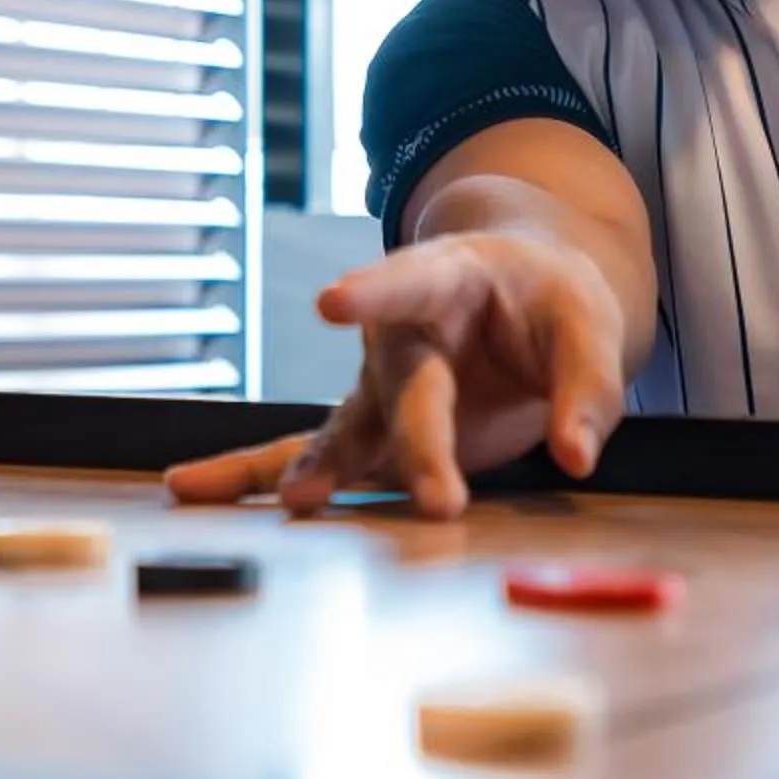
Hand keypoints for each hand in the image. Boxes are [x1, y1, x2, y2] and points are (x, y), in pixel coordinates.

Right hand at [163, 231, 629, 519]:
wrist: (519, 299)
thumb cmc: (550, 302)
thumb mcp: (587, 324)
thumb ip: (585, 390)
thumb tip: (577, 456)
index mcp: (446, 279)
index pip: (408, 280)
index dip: (372, 291)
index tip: (333, 302)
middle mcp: (399, 336)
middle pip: (403, 390)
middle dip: (418, 446)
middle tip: (440, 498)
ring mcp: (379, 389)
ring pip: (340, 430)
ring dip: (314, 467)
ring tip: (291, 499)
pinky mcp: (376, 435)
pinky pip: (322, 459)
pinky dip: (258, 477)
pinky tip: (191, 489)